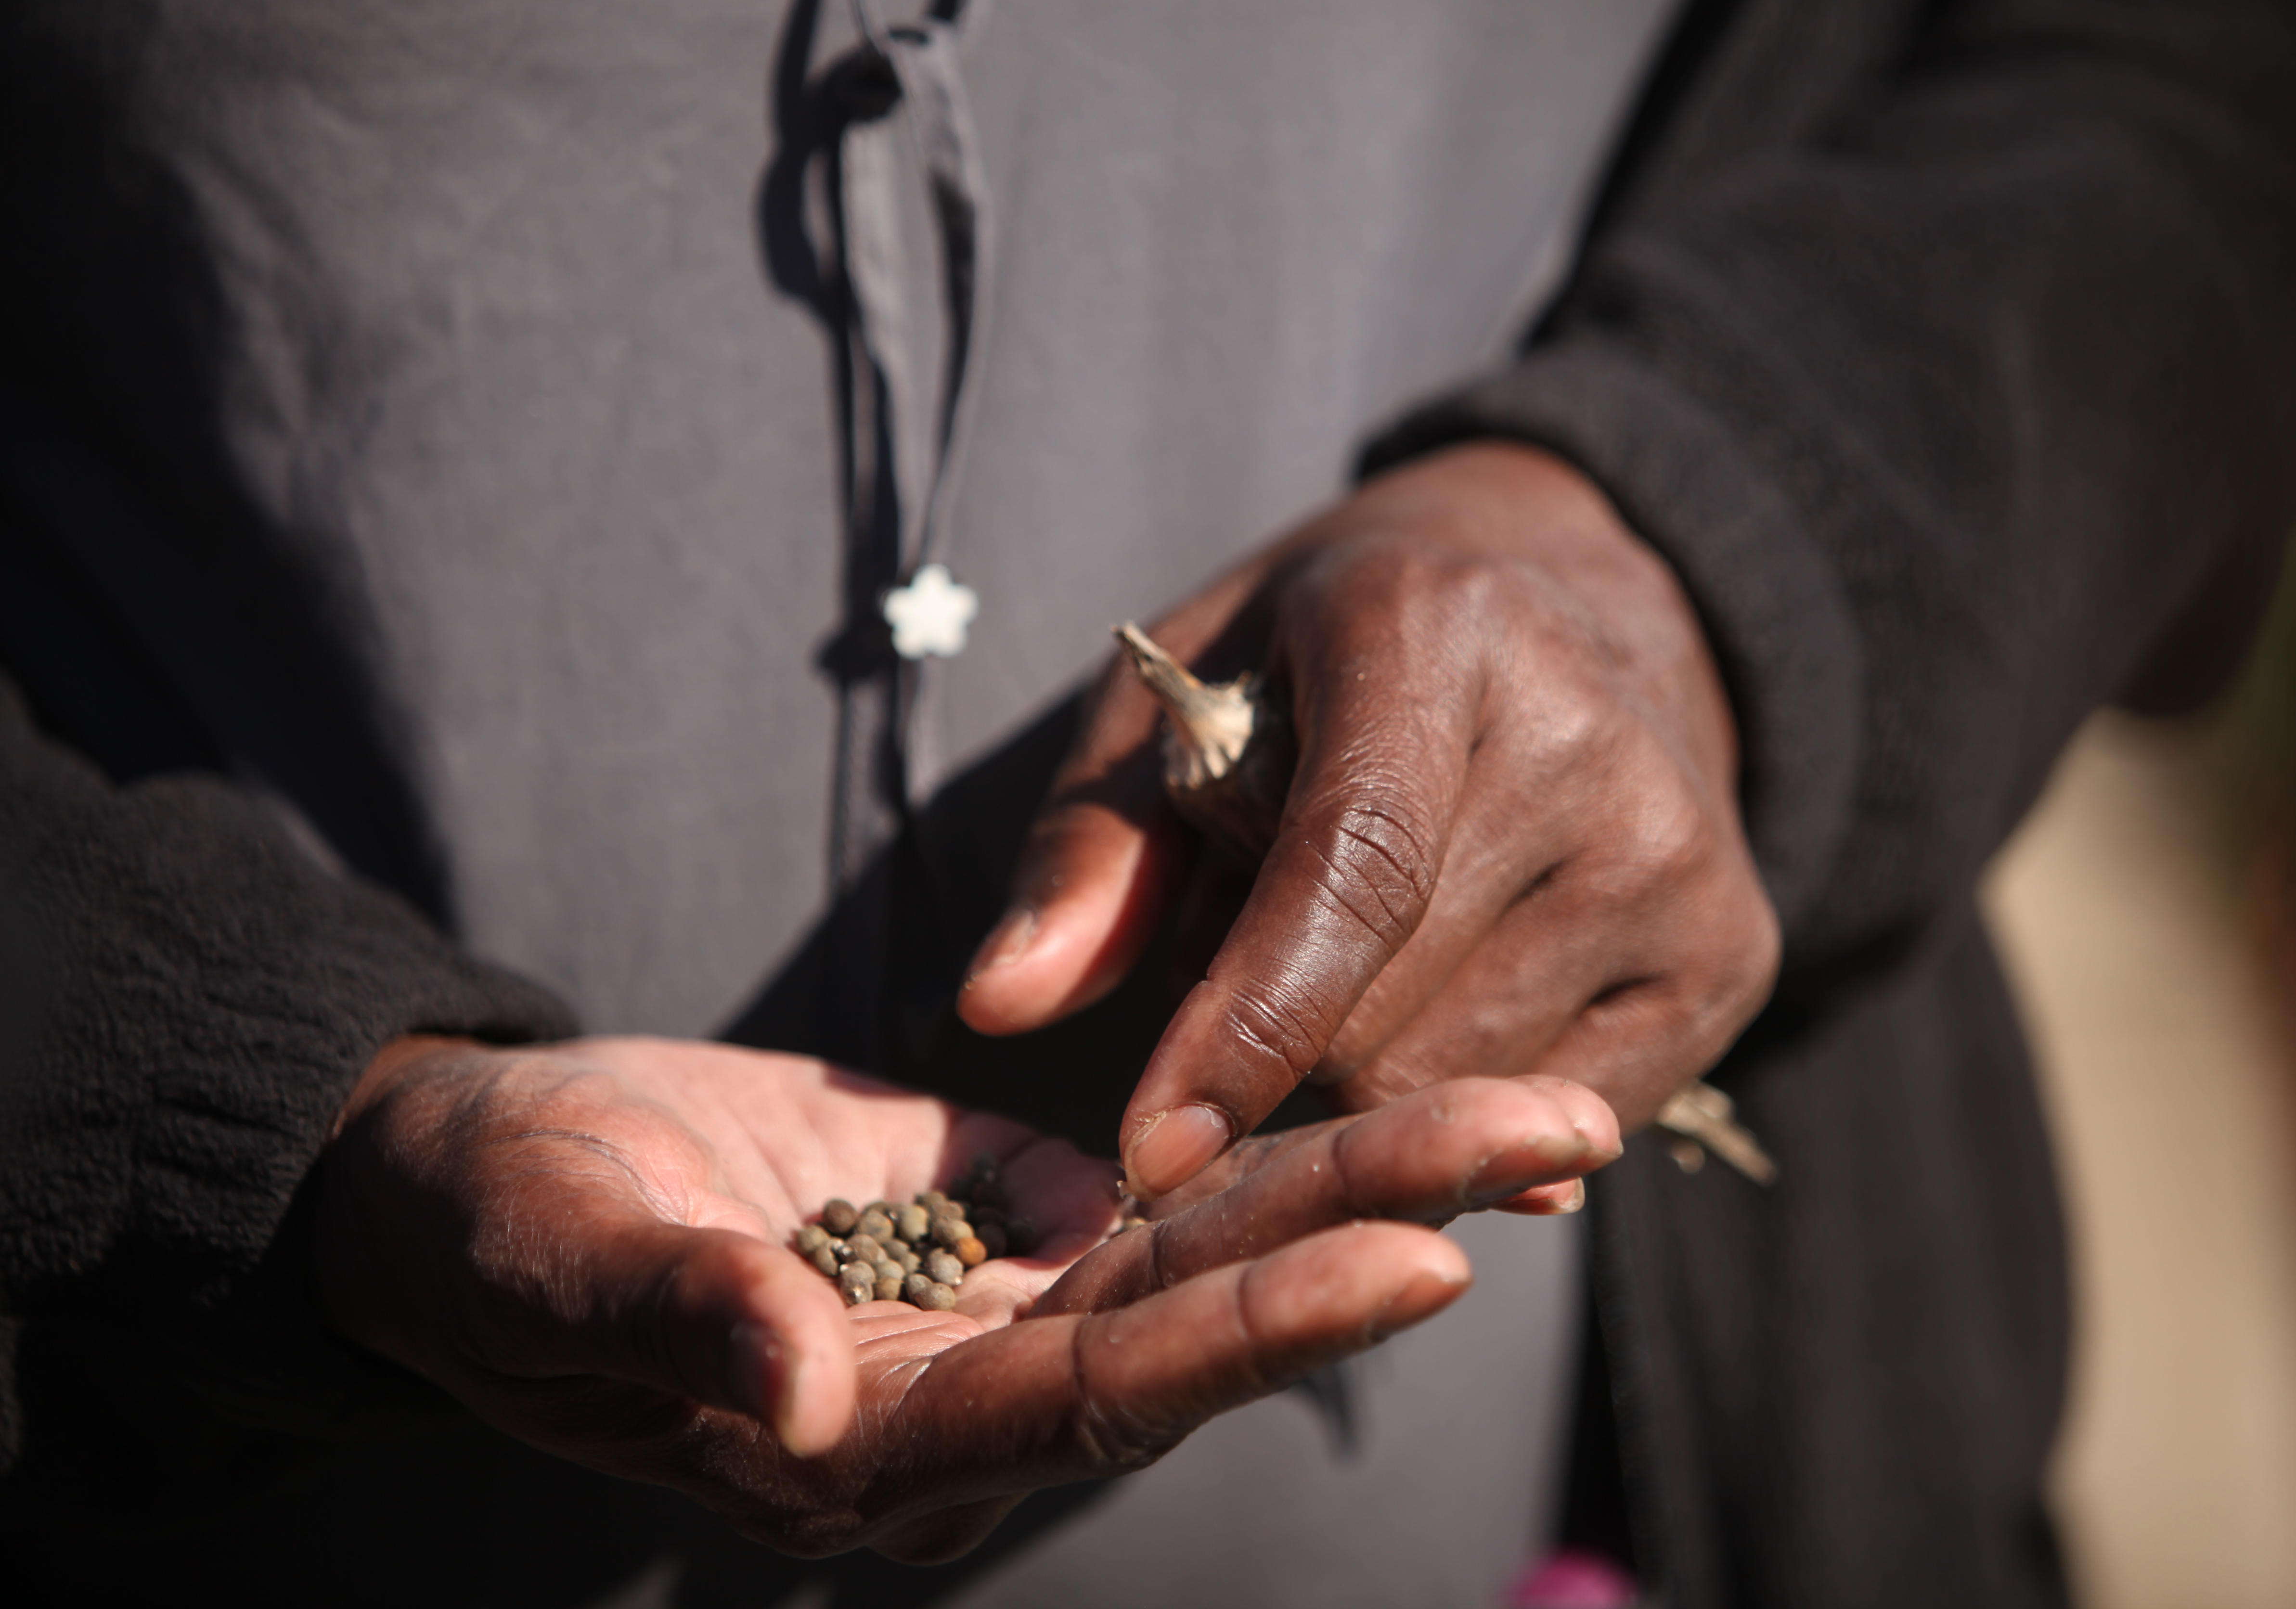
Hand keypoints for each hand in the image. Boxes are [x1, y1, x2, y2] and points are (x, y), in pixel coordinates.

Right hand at [309, 1034, 1616, 1560]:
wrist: (493, 1174)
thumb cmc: (495, 1231)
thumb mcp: (555, 1258)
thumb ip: (676, 1322)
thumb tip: (794, 1393)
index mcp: (881, 1442)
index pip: (1105, 1394)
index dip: (1259, 1331)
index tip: (1425, 1257)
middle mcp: (979, 1395)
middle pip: (1216, 1320)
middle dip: (1392, 1228)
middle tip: (1568, 1138)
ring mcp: (1013, 1308)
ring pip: (1228, 1245)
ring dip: (1386, 1174)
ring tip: (1555, 1115)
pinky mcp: (1019, 1221)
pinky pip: (1188, 1190)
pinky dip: (1299, 1142)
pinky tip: (1423, 1088)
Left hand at [958, 439, 1780, 1198]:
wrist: (1573, 597)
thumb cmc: (1333, 659)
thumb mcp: (1186, 694)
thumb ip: (1093, 849)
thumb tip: (999, 1004)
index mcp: (1434, 635)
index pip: (1351, 870)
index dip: (1242, 1026)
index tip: (1148, 1150)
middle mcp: (1591, 739)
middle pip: (1387, 1018)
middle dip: (1277, 1048)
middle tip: (1262, 962)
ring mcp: (1684, 851)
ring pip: (1461, 1086)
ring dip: (1364, 1076)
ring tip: (1370, 958)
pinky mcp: (1736, 948)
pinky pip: (1559, 1117)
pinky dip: (1468, 1100)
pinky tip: (1455, 996)